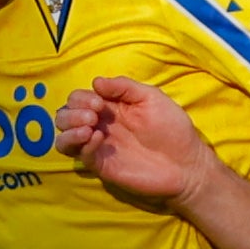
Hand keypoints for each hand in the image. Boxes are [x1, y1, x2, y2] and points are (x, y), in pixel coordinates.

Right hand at [58, 75, 217, 211]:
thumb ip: (124, 87)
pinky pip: (79, 155)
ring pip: (63, 138)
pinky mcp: (102, 166)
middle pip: (64, 116)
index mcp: (110, 107)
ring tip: (90, 127)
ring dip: (70, 128)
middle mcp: (100, 126)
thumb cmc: (172, 129)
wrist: (186, 164)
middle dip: (73, 111)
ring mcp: (99, 147)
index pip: (78, 98)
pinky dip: (83, 144)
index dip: (82, 98)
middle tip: (95, 114)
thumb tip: (96, 82)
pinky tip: (100, 138)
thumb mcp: (151, 98)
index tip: (99, 103)